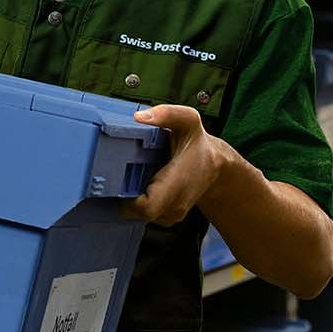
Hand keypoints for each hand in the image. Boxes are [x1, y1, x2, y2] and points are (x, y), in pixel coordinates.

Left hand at [122, 104, 230, 226]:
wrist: (215, 165)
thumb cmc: (198, 144)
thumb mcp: (187, 121)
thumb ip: (167, 114)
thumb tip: (139, 117)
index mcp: (177, 182)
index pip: (146, 208)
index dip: (127, 200)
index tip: (117, 183)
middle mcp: (175, 204)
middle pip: (137, 214)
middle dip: (124, 197)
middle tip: (117, 177)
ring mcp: (172, 214)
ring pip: (140, 216)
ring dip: (132, 199)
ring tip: (132, 177)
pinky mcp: (168, 217)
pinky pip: (146, 215)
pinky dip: (139, 202)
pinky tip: (141, 185)